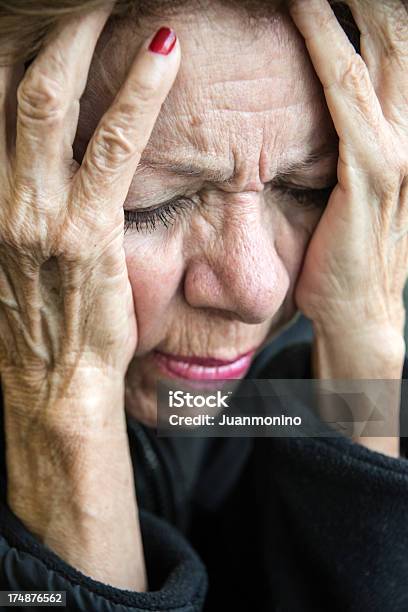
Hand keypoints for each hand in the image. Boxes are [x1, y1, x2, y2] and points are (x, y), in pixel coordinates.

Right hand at [0, 11, 179, 587]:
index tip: (44, 15)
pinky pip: (113, 150)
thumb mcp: (19, 255)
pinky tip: (166, 53)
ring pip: (52, 102)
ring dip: (84, 37)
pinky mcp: (86, 236)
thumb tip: (46, 156)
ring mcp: (39, 215)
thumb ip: (26, 200)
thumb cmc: (45, 320)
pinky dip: (138, 95)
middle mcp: (1, 197)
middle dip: (50, 26)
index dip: (17, 48)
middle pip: (16, 84)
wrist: (54, 384)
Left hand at [289, 0, 407, 338]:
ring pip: (375, 47)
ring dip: (342, 1)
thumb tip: (315, 100)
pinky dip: (322, 41)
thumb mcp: (351, 186)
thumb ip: (344, 140)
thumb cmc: (344, 251)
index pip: (394, 44)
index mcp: (406, 129)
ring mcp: (399, 147)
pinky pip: (344, 90)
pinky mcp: (371, 169)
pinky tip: (297, 7)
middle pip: (396, 31)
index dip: (369, 4)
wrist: (357, 311)